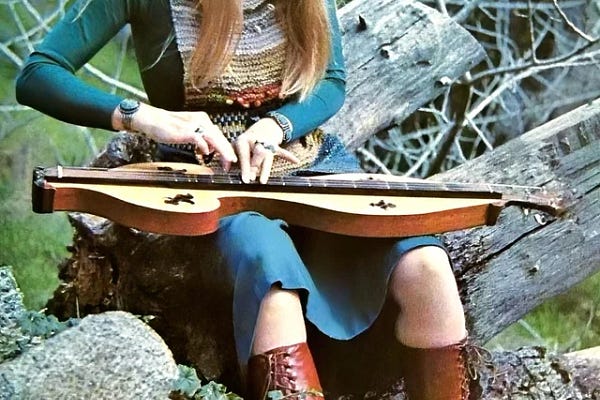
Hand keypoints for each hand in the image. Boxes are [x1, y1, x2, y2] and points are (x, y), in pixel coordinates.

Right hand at [112, 103, 237, 170]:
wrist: (152, 119)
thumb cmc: (168, 127)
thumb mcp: (188, 132)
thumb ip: (200, 139)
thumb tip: (209, 150)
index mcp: (203, 120)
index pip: (219, 134)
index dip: (225, 147)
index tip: (229, 159)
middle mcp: (201, 120)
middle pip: (220, 136)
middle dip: (227, 151)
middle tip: (232, 163)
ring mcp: (194, 125)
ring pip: (214, 138)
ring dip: (222, 151)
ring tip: (227, 161)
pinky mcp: (186, 130)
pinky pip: (200, 139)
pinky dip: (205, 147)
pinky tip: (206, 154)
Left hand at [235, 118, 299, 183]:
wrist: (264, 127)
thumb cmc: (247, 141)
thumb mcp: (236, 145)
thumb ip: (230, 157)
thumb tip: (225, 169)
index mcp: (244, 140)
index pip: (244, 154)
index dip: (243, 166)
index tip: (244, 178)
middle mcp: (255, 141)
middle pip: (256, 155)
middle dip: (253, 167)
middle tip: (250, 179)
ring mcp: (266, 143)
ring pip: (267, 157)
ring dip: (265, 170)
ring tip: (263, 181)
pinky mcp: (275, 146)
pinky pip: (282, 152)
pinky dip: (289, 156)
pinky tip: (295, 161)